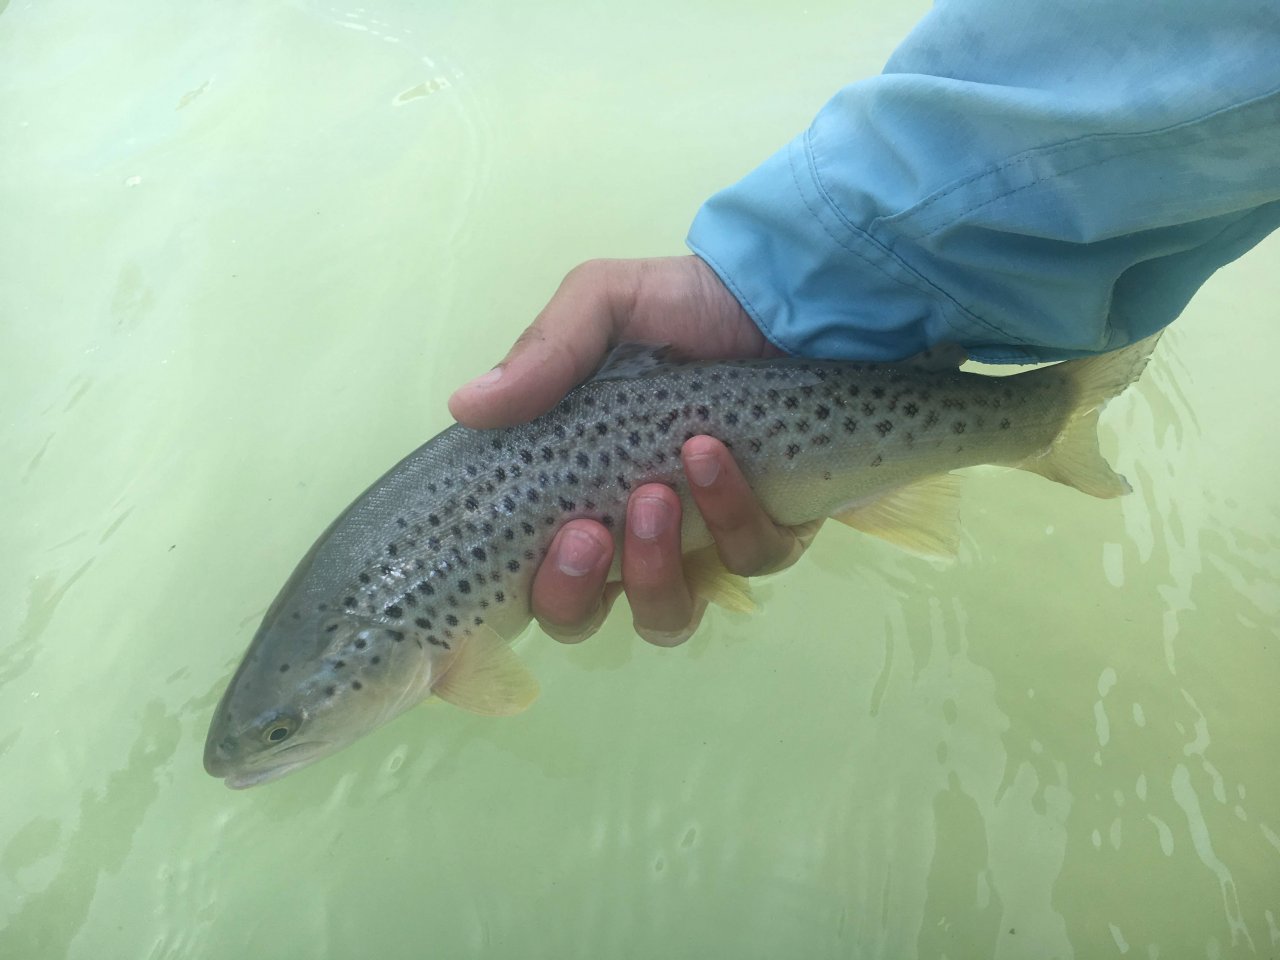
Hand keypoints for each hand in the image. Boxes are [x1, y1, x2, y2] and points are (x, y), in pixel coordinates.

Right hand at [449, 256, 817, 645]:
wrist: (787, 292)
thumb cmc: (684, 306)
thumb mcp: (604, 304)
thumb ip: (544, 352)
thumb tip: (464, 406)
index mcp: (576, 492)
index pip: (529, 575)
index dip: (527, 583)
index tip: (533, 537)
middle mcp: (628, 533)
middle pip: (582, 617)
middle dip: (574, 592)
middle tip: (588, 531)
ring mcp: (699, 542)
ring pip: (665, 614)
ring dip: (653, 569)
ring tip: (658, 494)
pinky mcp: (768, 533)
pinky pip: (748, 562)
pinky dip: (729, 517)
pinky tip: (713, 457)